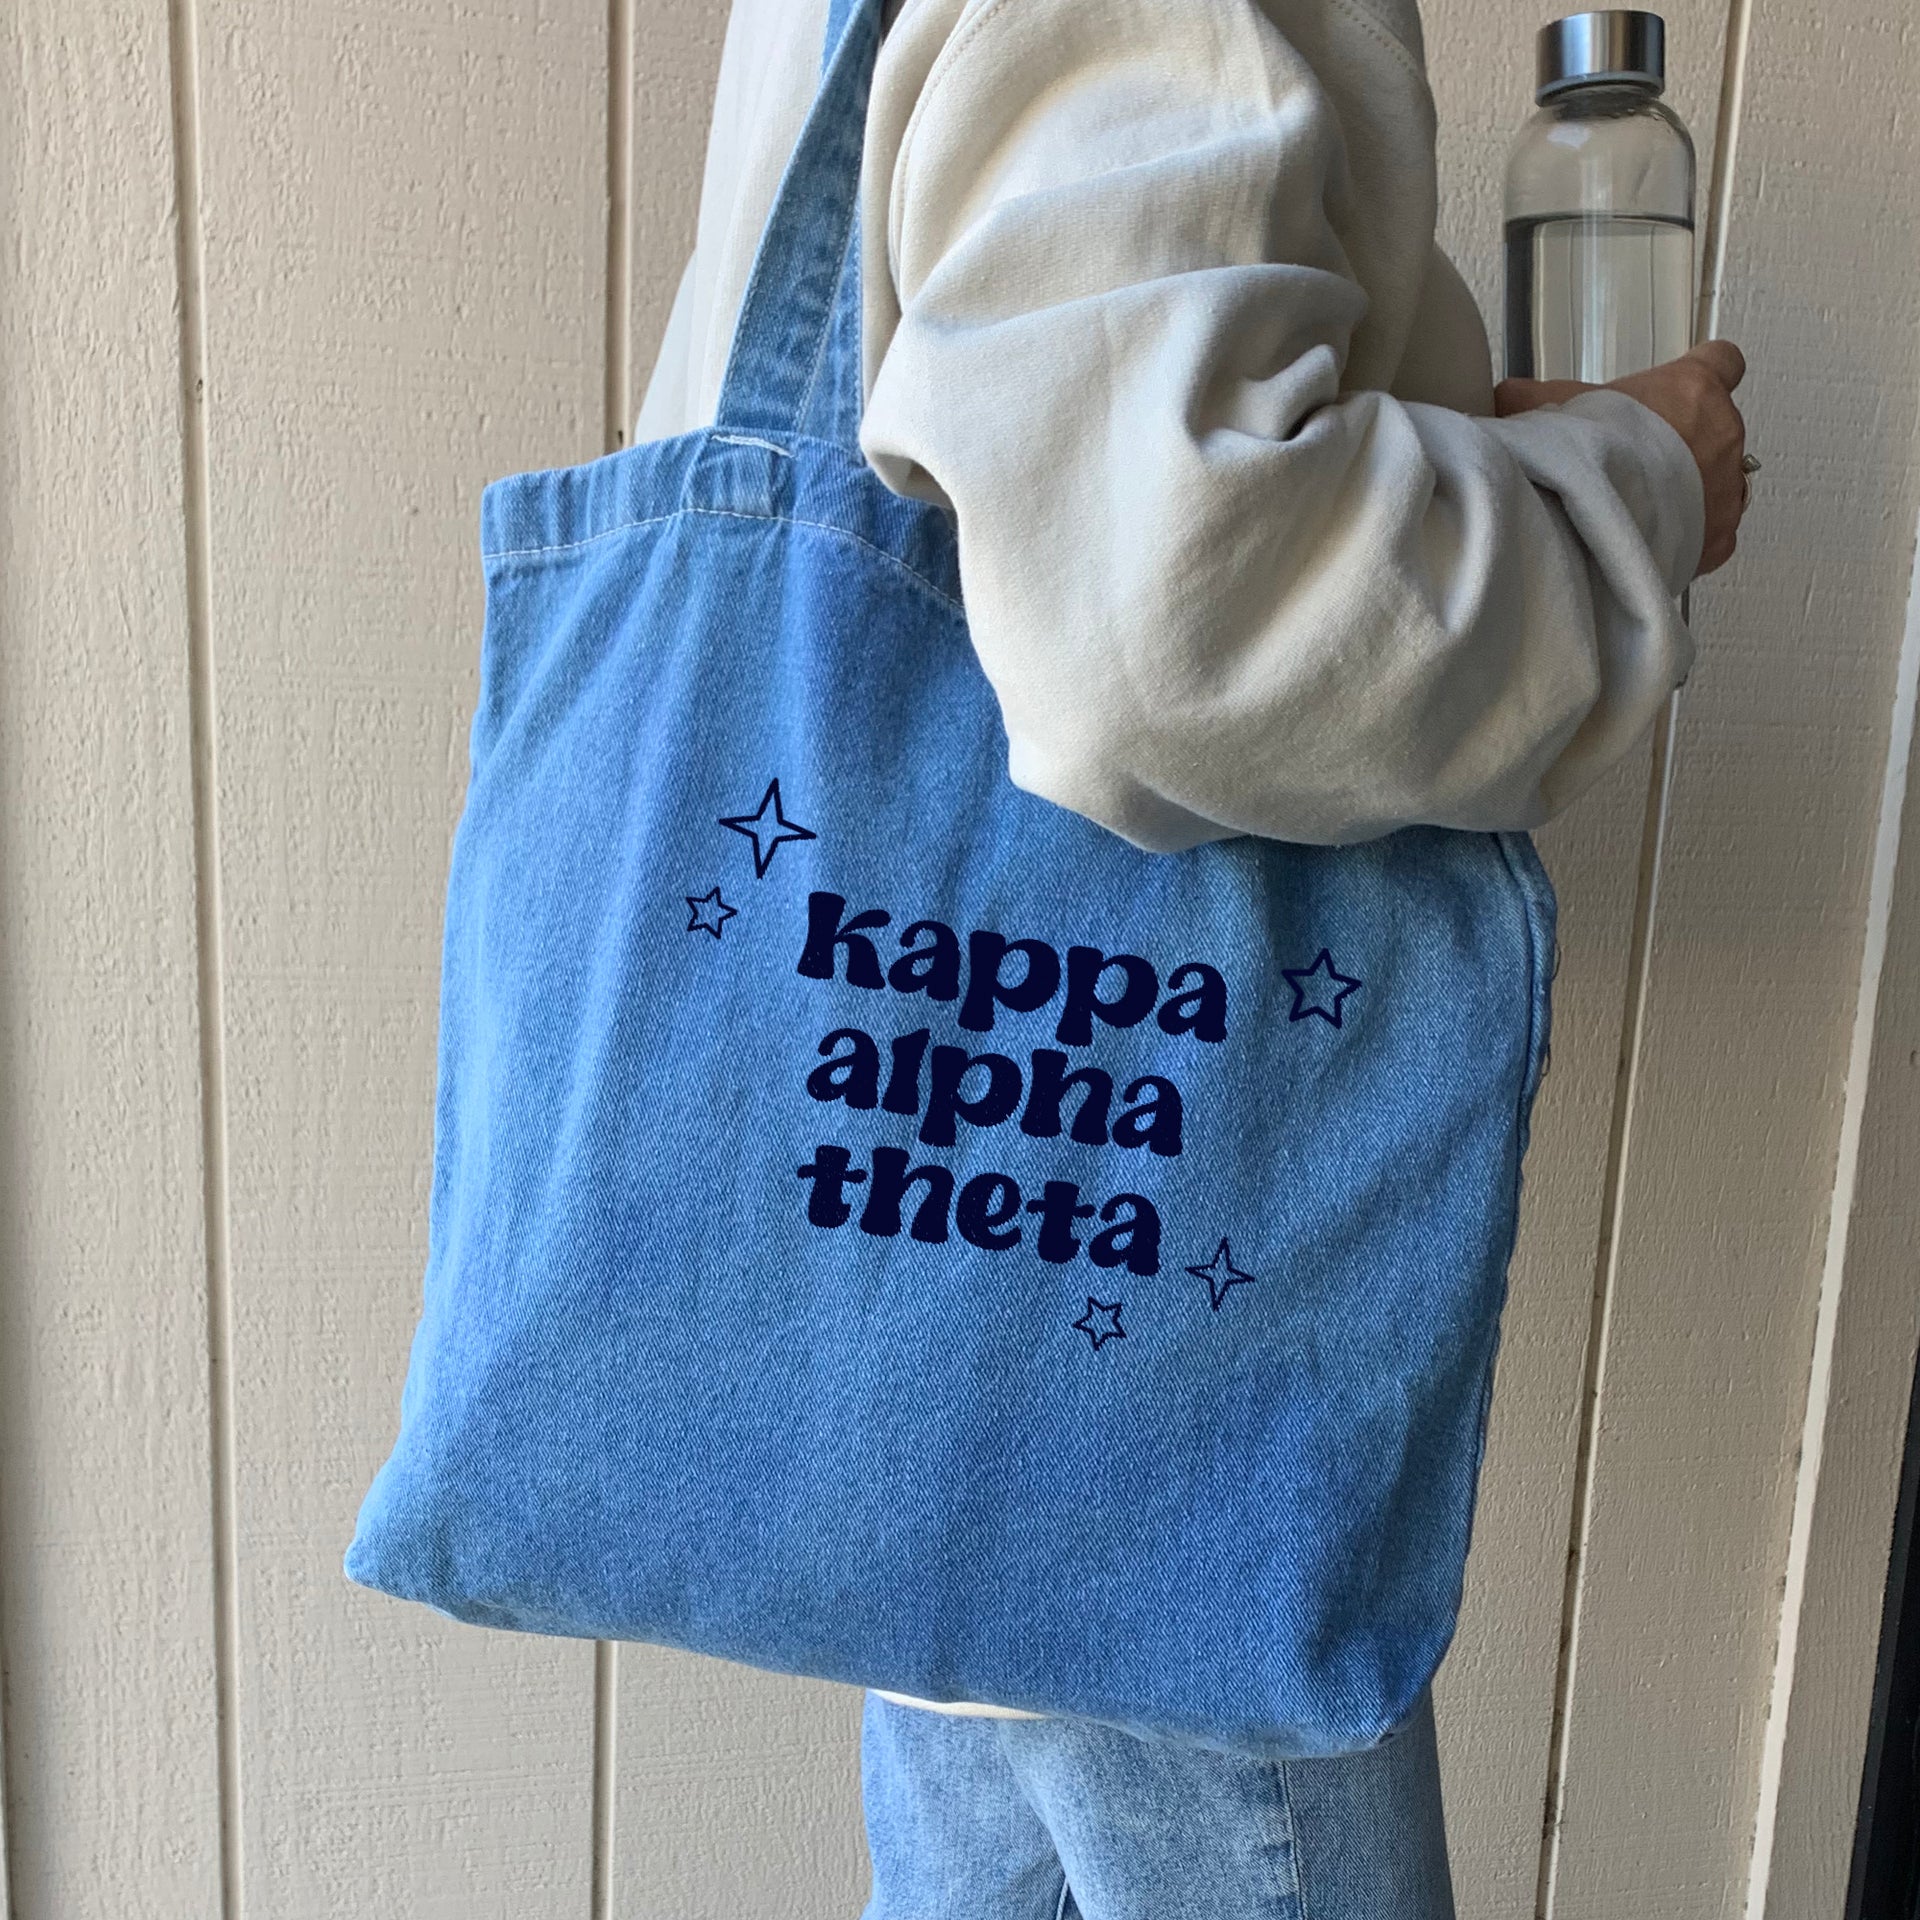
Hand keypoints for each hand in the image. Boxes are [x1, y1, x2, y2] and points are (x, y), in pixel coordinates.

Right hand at [1495, 339, 1749, 575]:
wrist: (1597, 522)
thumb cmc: (1589, 458)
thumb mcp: (1550, 409)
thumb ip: (1538, 398)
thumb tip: (1508, 399)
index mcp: (1693, 389)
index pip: (1722, 362)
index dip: (1702, 374)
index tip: (1681, 390)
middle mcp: (1724, 434)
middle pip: (1717, 430)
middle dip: (1682, 445)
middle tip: (1634, 463)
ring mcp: (1728, 489)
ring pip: (1720, 484)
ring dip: (1690, 492)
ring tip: (1641, 508)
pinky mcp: (1720, 538)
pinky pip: (1714, 535)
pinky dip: (1689, 539)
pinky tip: (1652, 542)